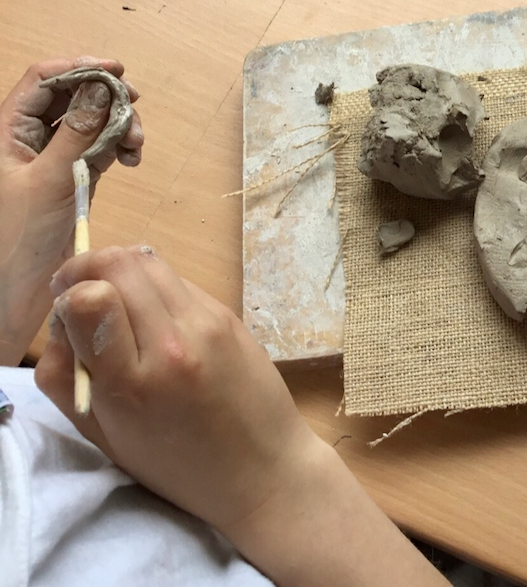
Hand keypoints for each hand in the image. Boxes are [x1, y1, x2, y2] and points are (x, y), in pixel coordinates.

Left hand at [0, 57, 142, 363]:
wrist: (18, 288)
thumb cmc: (17, 240)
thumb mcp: (50, 180)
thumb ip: (77, 133)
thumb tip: (99, 90)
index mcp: (7, 132)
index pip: (43, 81)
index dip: (79, 68)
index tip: (115, 71)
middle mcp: (28, 139)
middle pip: (72, 97)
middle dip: (106, 98)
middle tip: (132, 106)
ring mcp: (52, 158)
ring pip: (91, 122)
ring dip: (118, 125)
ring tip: (135, 144)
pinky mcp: (72, 177)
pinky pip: (100, 148)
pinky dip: (119, 147)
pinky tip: (130, 159)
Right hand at [36, 245, 314, 533]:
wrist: (263, 468)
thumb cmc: (176, 465)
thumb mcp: (105, 437)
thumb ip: (67, 379)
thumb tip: (62, 319)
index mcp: (133, 383)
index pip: (90, 297)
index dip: (69, 293)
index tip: (66, 309)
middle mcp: (172, 343)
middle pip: (118, 263)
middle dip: (88, 270)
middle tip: (82, 296)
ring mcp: (207, 323)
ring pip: (148, 260)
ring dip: (122, 272)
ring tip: (118, 304)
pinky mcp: (229, 314)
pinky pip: (178, 280)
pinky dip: (155, 287)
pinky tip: (156, 318)